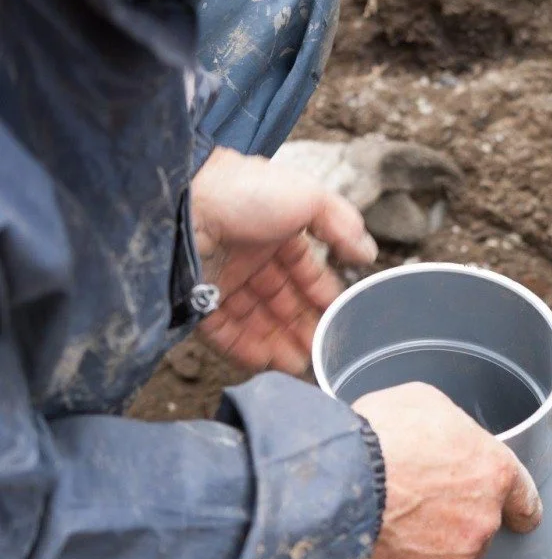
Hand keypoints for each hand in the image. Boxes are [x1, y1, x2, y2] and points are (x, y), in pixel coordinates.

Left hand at [190, 147, 378, 374]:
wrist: (177, 202)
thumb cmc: (241, 191)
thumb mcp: (307, 195)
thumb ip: (342, 223)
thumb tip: (367, 254)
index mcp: (274, 230)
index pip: (304, 270)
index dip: (323, 295)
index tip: (340, 319)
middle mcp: (247, 256)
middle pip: (282, 300)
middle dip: (304, 327)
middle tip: (324, 352)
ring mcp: (220, 278)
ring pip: (255, 320)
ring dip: (280, 343)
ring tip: (301, 367)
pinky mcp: (195, 299)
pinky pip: (223, 331)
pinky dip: (245, 349)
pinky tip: (267, 363)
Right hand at [353, 383, 541, 558]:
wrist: (341, 478)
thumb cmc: (381, 434)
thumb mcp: (425, 404)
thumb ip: (449, 429)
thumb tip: (441, 437)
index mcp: (495, 471)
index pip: (525, 500)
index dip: (519, 508)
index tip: (518, 517)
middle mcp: (484, 518)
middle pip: (480, 525)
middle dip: (455, 516)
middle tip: (417, 496)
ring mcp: (457, 553)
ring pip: (450, 551)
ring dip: (429, 539)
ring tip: (393, 514)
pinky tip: (381, 536)